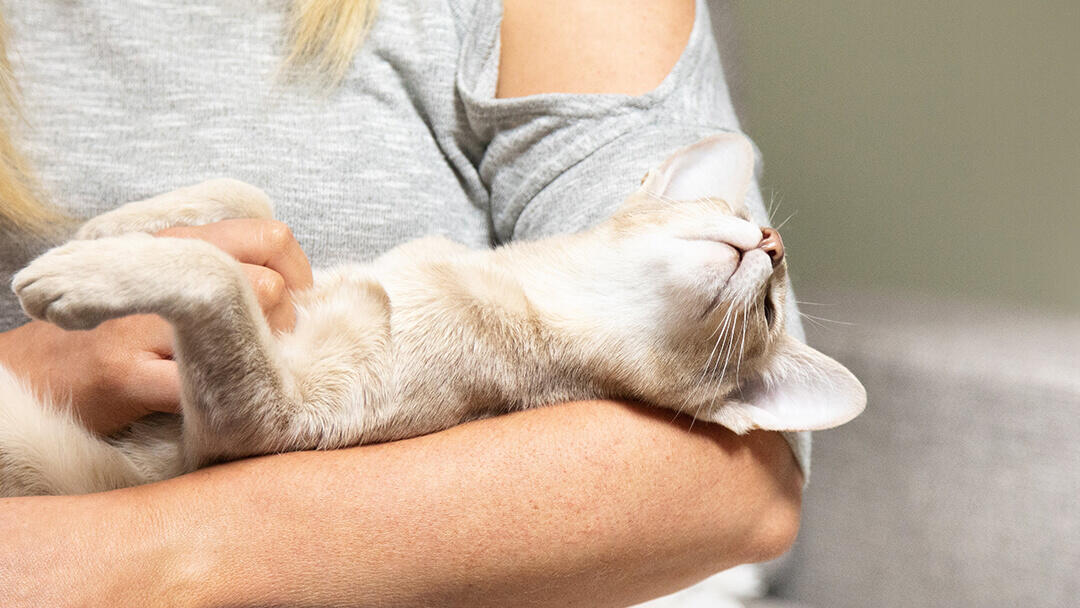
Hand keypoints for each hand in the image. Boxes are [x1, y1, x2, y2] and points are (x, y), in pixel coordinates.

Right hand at [0, 218, 311, 433]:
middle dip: (286, 327)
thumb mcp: (166, 278)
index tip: (295, 310)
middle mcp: (158, 272)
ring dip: (260, 365)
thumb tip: (296, 285)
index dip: (299, 276)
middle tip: (270, 355)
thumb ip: (221, 269)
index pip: (272, 238)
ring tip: (245, 381)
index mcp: (178, 245)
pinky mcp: (122, 375)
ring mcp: (139, 324)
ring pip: (241, 332)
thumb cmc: (114, 328)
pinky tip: (215, 410)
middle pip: (270, 287)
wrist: (31, 371)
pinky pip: (200, 388)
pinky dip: (223, 405)